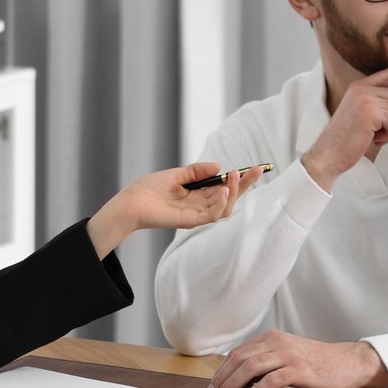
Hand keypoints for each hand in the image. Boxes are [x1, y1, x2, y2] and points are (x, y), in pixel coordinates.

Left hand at [87, 162, 265, 256]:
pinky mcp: (190, 221)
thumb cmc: (147, 190)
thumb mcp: (175, 175)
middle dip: (245, 184)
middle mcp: (200, 206)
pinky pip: (212, 215)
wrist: (129, 203)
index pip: (225, 187)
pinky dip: (221, 203)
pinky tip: (224, 190)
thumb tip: (218, 166)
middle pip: (231, 197)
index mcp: (197, 195)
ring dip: (234, 192)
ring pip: (225, 208)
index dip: (241, 179)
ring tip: (235, 177)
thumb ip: (196, 171)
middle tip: (257, 170)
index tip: (256, 167)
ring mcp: (196, 214)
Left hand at [204, 330, 387, 387]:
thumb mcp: (288, 354)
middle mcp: (278, 343)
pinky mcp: (300, 370)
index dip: (222, 369)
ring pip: (251, 367)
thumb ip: (267, 359)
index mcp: (272, 338)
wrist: (347, 362)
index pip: (239, 352)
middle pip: (240, 358)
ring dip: (233, 383)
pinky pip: (271, 379)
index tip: (213, 383)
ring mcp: (289, 355)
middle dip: (223, 377)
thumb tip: (240, 376)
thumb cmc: (317, 361)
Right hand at [302, 69, 387, 188]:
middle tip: (384, 130)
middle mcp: (362, 88)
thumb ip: (378, 100)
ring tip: (377, 136)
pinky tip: (375, 140)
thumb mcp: (361, 111)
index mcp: (359, 85)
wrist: (328, 154)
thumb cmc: (346, 138)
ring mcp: (366, 100)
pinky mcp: (371, 114)